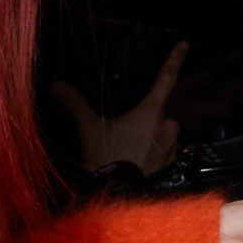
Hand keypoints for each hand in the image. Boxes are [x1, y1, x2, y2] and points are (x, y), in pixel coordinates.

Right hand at [51, 41, 185, 174]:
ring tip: (126, 150)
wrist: (119, 198)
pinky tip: (135, 160)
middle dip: (143, 118)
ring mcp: (172, 146)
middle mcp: (167, 127)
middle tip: (122, 133)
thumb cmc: (108, 163)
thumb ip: (75, 103)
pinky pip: (164, 149)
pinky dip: (151, 151)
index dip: (175, 58)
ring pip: (162, 131)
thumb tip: (58, 86)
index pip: (166, 77)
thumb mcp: (89, 129)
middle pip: (158, 111)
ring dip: (148, 136)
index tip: (184, 44)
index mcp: (151, 112)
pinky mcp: (172, 163)